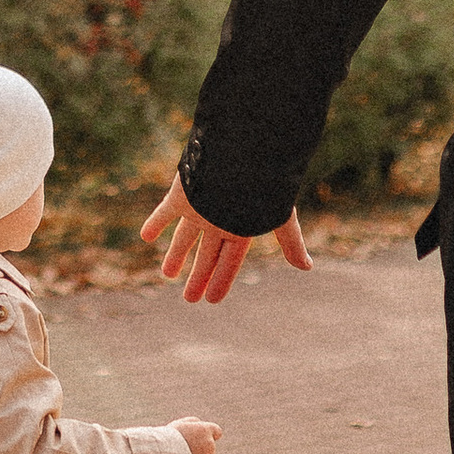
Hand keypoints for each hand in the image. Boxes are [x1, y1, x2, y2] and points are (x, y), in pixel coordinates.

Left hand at [140, 175, 310, 302]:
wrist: (241, 153)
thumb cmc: (262, 186)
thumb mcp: (279, 219)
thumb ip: (290, 242)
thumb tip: (307, 267)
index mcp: (240, 227)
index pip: (229, 261)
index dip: (221, 280)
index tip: (212, 300)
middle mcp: (219, 220)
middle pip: (206, 255)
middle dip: (198, 276)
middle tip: (190, 299)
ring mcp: (199, 208)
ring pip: (185, 237)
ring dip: (175, 255)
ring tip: (166, 275)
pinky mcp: (181, 194)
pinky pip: (165, 211)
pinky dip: (155, 223)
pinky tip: (145, 236)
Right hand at [179, 418, 221, 453]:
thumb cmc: (165, 441)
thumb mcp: (176, 426)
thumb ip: (190, 423)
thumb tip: (198, 423)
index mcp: (204, 430)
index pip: (216, 431)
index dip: (208, 435)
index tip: (201, 439)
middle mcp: (210, 444)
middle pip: (209, 447)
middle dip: (200, 450)